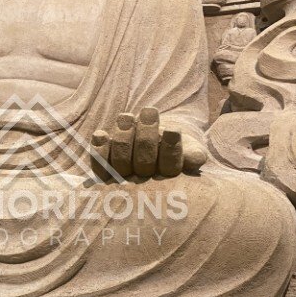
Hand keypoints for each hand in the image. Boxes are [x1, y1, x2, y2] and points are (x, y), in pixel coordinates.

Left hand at [90, 108, 206, 180]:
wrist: (158, 141)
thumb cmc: (178, 145)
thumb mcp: (189, 147)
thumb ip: (192, 154)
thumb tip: (196, 158)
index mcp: (168, 180)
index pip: (170, 166)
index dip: (171, 148)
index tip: (173, 129)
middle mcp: (144, 182)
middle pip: (144, 163)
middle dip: (146, 137)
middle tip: (150, 114)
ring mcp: (123, 176)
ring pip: (121, 162)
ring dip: (123, 138)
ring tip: (126, 117)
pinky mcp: (105, 170)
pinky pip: (99, 164)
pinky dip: (98, 149)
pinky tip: (100, 134)